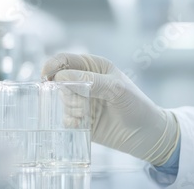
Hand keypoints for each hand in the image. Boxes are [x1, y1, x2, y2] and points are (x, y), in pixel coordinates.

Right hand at [42, 53, 179, 165]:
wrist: (147, 134)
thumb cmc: (136, 105)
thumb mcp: (116, 89)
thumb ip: (91, 81)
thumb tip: (61, 77)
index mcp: (94, 66)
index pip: (66, 60)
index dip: (52, 66)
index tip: (46, 77)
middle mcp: (86, 81)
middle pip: (59, 81)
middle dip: (64, 91)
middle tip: (77, 101)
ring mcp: (83, 100)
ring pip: (61, 100)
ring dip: (68, 107)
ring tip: (84, 113)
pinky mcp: (81, 120)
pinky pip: (65, 118)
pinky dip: (69, 120)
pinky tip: (80, 123)